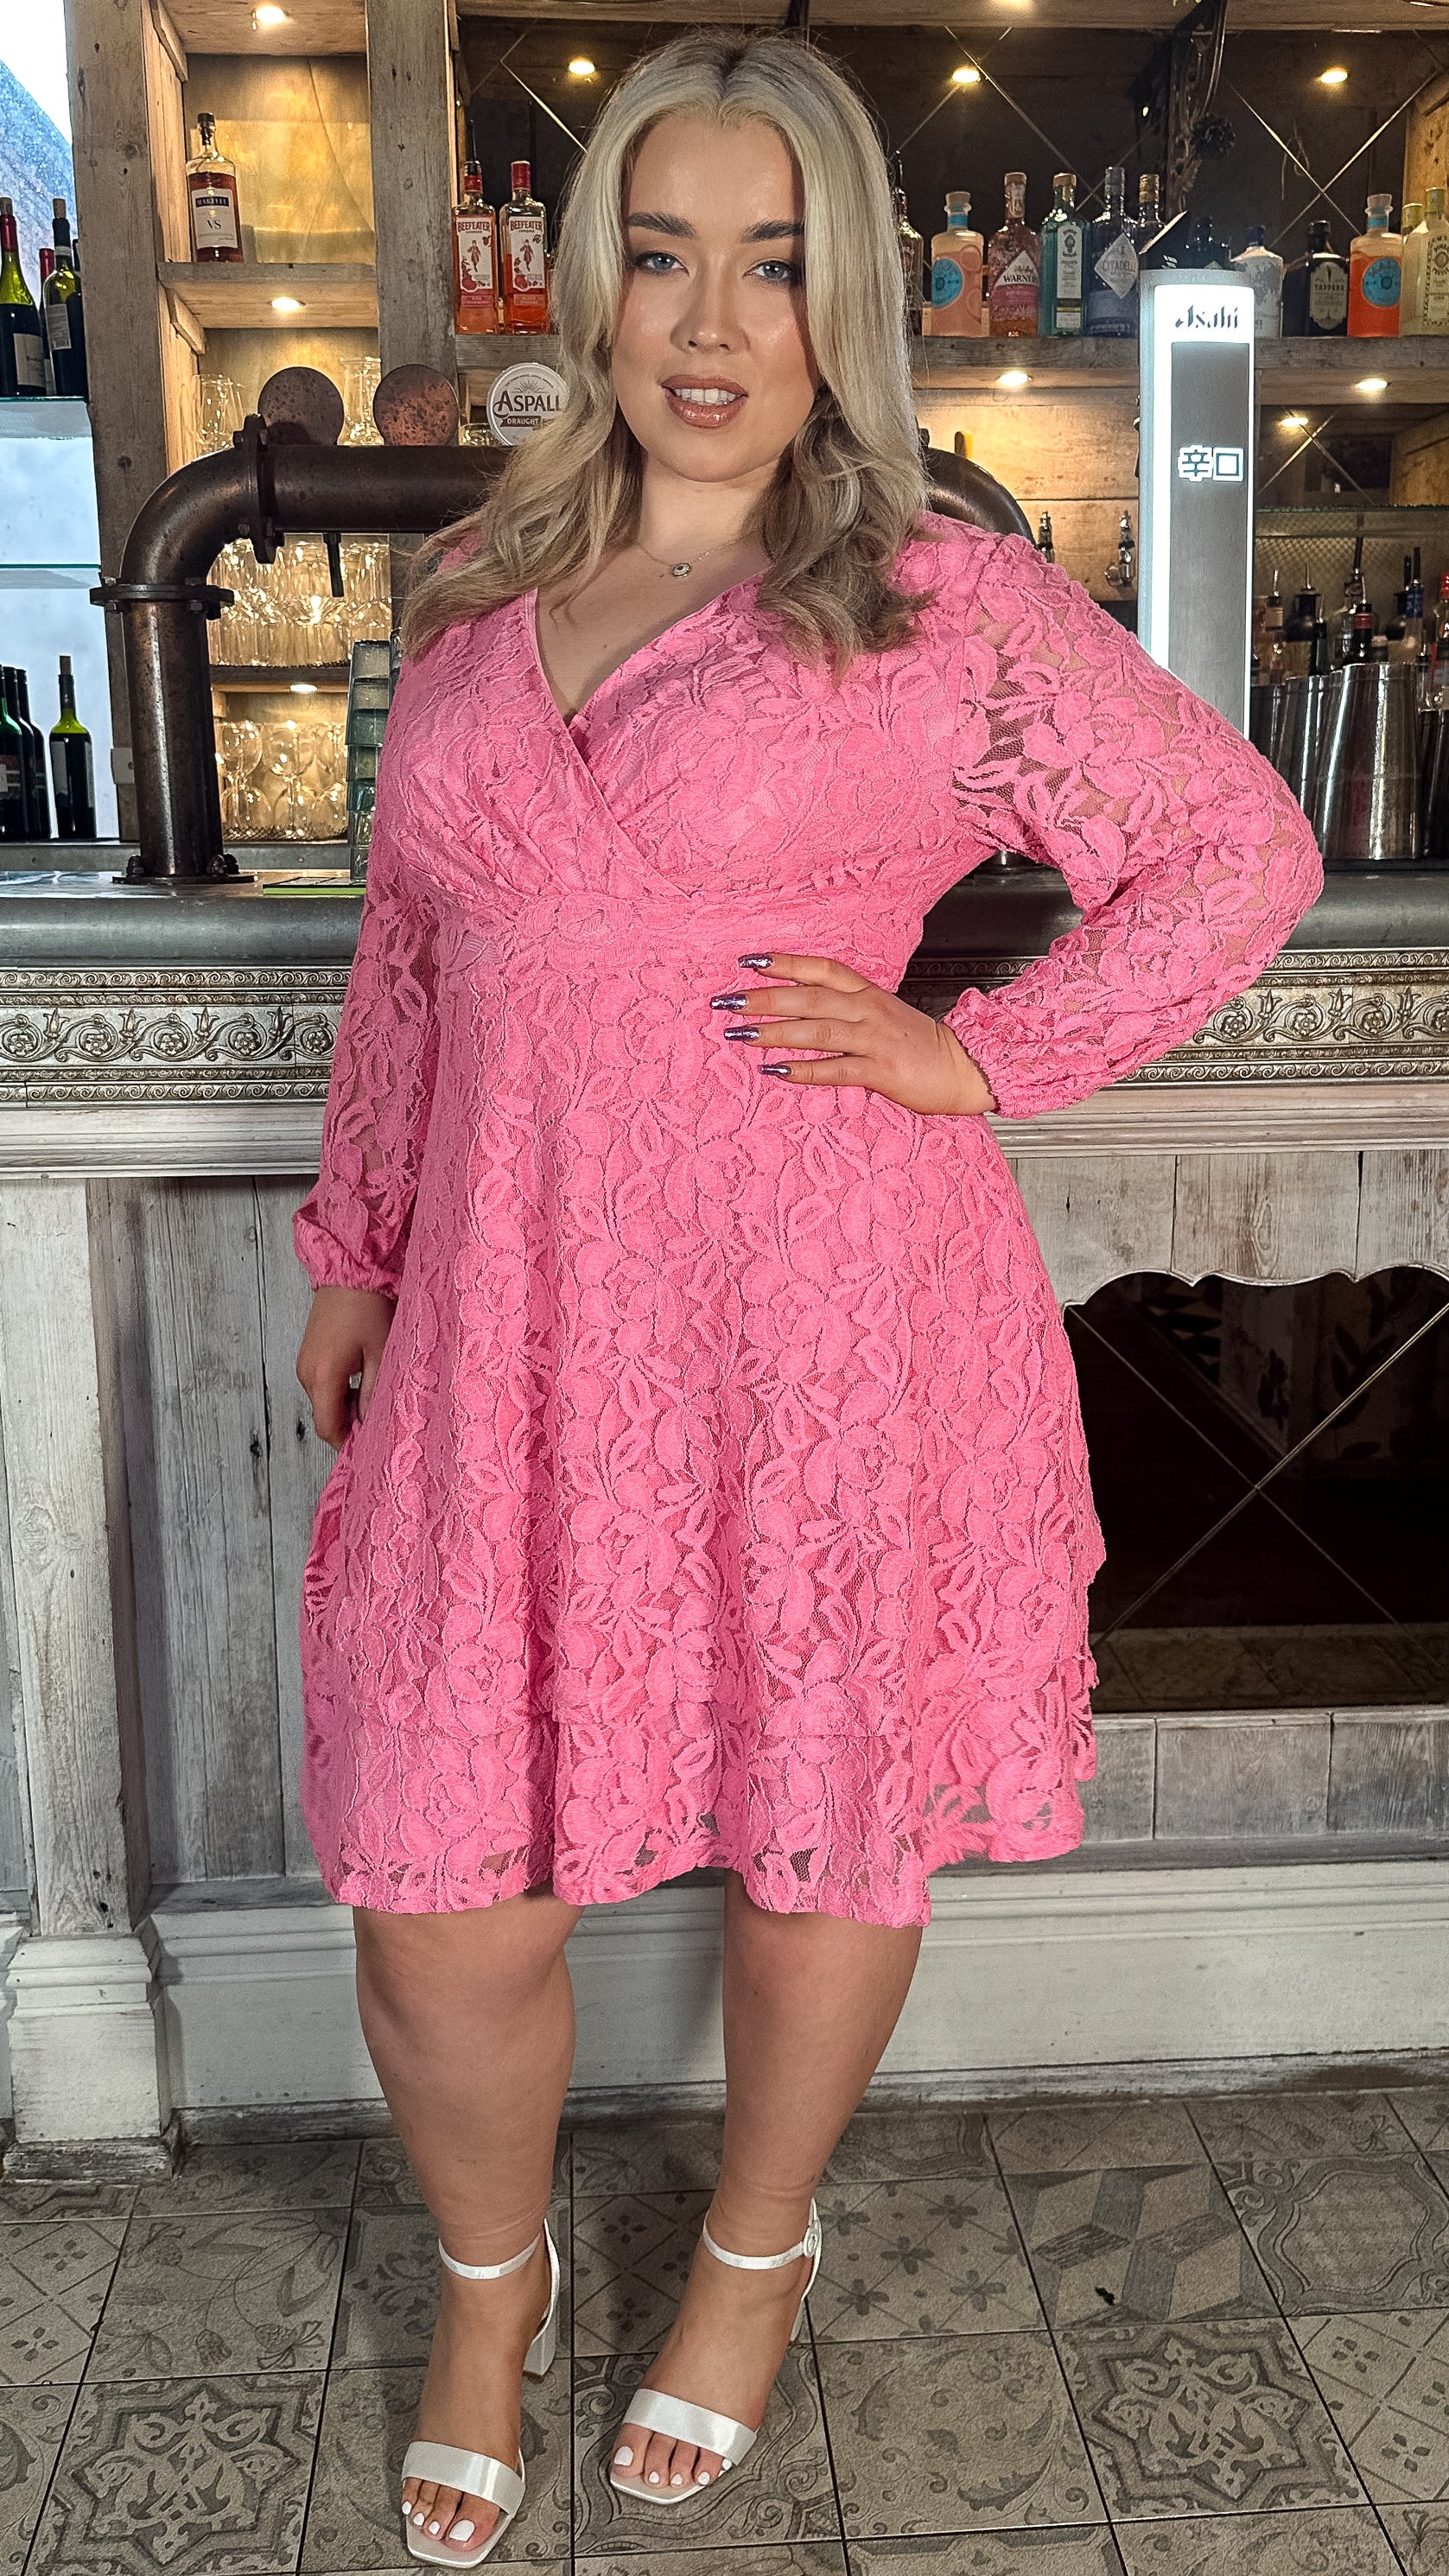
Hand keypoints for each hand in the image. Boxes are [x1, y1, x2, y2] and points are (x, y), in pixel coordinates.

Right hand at [295, 1285, 395, 1449]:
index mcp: (323, 1377)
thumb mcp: (381, 1353)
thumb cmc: (370, 1307)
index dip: (347, 1442)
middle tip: (381, 1414)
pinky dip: (340, 1388)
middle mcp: (306, 1373)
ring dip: (347, 1403)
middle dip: (351, 1421)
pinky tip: (363, 1373)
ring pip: (325, 1400)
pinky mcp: (309, 1353)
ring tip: (376, 1388)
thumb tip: (372, 1425)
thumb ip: (375, 1394)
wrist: (351, 1270)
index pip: (328, 1428)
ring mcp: (304, 1362)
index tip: (370, 1444)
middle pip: (326, 1415)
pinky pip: (322, 1383)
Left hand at [711, 953, 997, 1115]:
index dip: (786, 963)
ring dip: (775, 1032)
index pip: (821, 969)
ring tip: (740, 1034)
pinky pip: (837, 1068)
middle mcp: (868, 1010)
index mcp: (867, 993)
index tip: (749, 962)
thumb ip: (846, 1008)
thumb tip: (800, 1007)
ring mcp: (875, 1039)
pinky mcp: (881, 1071)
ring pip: (817, 1031)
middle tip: (728, 1000)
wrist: (963, 1067)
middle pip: (809, 998)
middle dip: (765, 998)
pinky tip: (777, 1072)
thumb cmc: (918, 1044)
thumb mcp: (882, 1014)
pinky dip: (805, 1071)